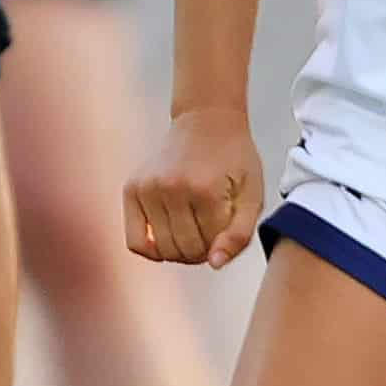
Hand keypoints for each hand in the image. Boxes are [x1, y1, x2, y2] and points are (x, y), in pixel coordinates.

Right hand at [125, 105, 264, 266]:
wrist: (206, 121)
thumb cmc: (234, 159)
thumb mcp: (252, 194)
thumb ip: (240, 233)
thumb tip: (215, 264)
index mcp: (206, 189)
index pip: (210, 246)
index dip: (221, 245)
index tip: (226, 228)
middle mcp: (172, 188)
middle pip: (184, 251)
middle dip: (201, 251)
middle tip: (209, 233)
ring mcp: (148, 188)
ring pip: (162, 251)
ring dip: (179, 251)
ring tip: (192, 232)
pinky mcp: (133, 189)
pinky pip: (135, 242)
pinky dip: (152, 250)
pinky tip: (166, 239)